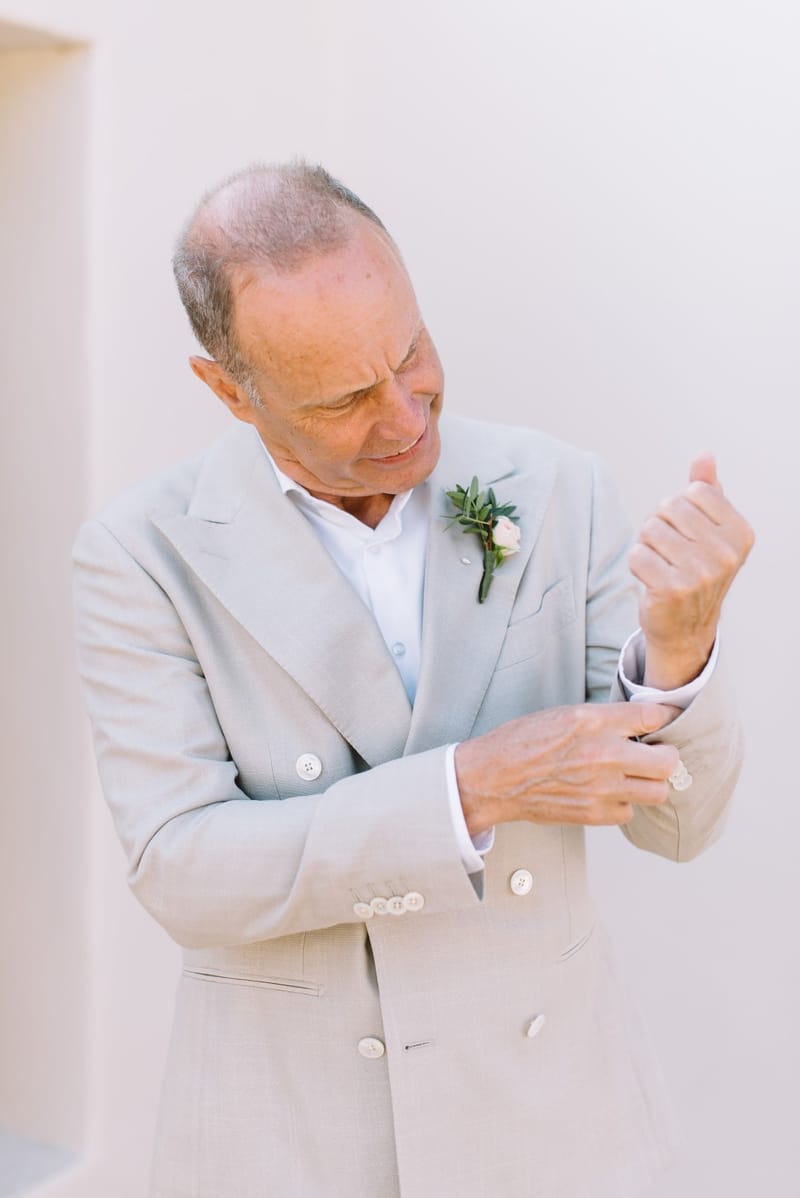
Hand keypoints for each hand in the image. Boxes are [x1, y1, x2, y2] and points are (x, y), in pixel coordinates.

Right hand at [455, 702, 680, 835]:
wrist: (495, 778)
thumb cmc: (523, 743)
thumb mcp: (565, 714)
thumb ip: (604, 719)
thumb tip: (639, 724)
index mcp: (593, 721)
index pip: (653, 716)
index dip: (665, 718)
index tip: (664, 722)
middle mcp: (603, 753)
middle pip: (667, 761)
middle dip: (666, 756)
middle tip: (656, 754)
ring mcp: (601, 787)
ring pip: (657, 791)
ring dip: (650, 783)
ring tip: (635, 776)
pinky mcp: (594, 813)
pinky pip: (629, 812)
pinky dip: (624, 804)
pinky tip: (609, 793)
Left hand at [630, 455, 753, 688]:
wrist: (685, 627)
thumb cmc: (695, 571)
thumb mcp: (709, 530)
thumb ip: (708, 491)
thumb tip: (704, 455)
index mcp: (740, 533)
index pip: (692, 491)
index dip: (679, 507)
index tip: (687, 533)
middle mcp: (727, 553)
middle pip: (668, 507)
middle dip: (659, 524)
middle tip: (669, 551)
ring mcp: (702, 573)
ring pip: (649, 529)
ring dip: (646, 544)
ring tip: (660, 564)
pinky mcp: (673, 589)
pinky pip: (636, 554)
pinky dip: (637, 564)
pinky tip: (651, 579)